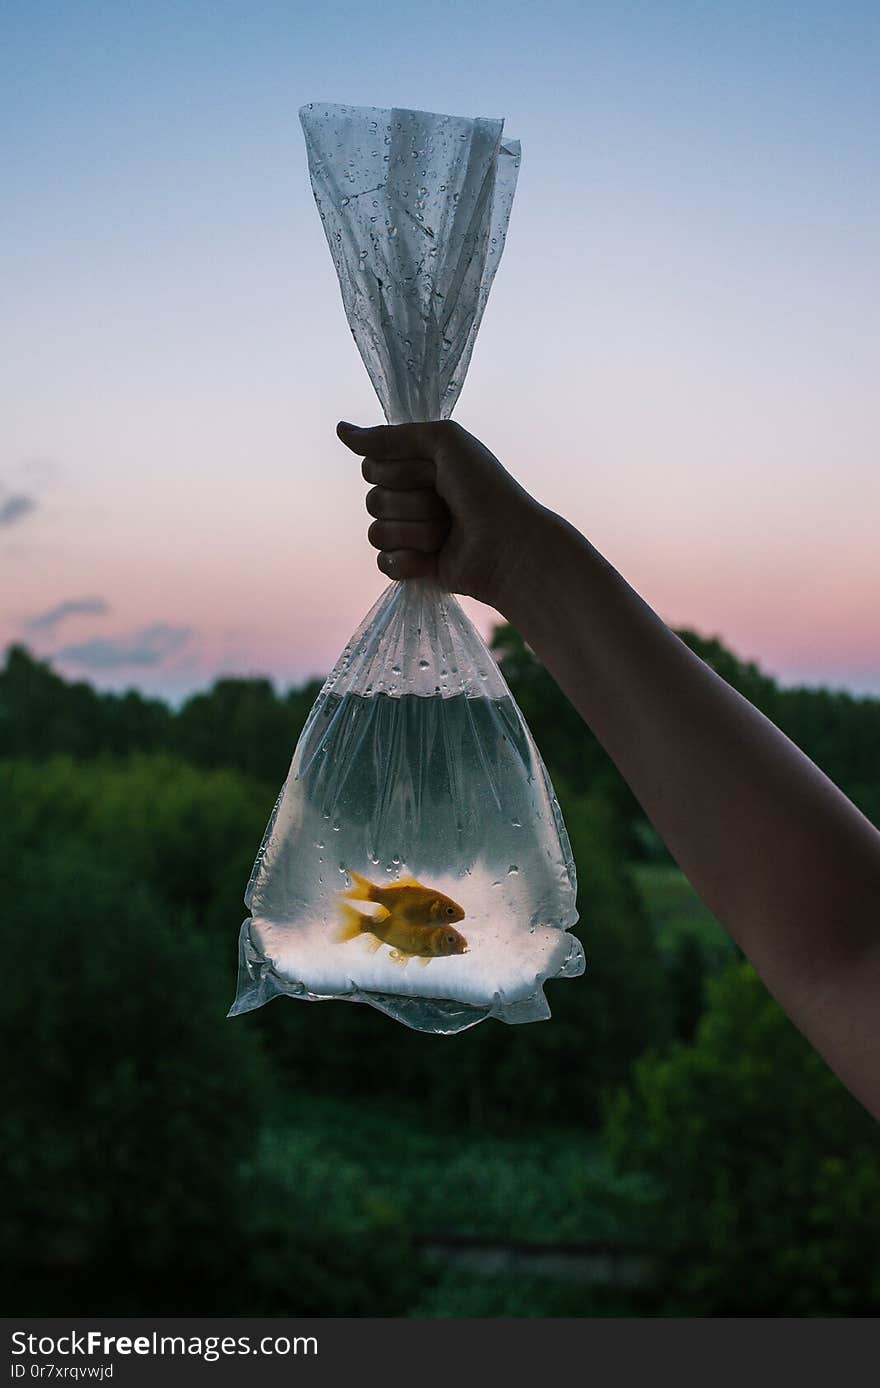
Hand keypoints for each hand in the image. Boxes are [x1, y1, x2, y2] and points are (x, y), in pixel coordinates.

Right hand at [336, 418, 541, 610]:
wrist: (508, 543)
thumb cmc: (485, 488)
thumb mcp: (445, 442)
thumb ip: (391, 436)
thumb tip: (341, 430)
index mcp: (416, 468)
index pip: (372, 467)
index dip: (397, 471)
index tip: (432, 472)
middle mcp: (410, 500)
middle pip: (372, 501)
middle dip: (411, 503)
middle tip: (446, 504)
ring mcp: (410, 535)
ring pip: (378, 533)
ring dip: (417, 532)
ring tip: (448, 532)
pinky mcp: (412, 568)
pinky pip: (384, 563)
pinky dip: (411, 561)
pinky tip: (436, 558)